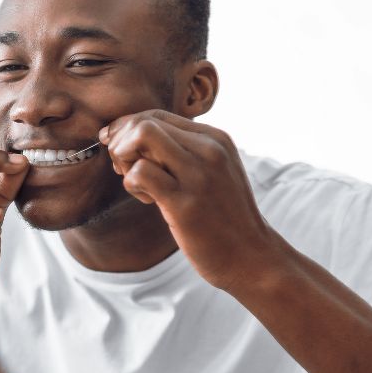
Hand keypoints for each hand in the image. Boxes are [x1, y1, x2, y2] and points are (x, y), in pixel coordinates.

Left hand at [100, 110, 281, 292]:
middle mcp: (209, 149)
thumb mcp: (210, 172)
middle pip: (144, 122)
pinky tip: (146, 199)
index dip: (127, 129)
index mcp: (215, 138)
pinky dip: (131, 183)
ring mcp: (198, 175)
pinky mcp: (185, 202)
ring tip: (138, 184)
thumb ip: (179, 151)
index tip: (120, 150)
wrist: (251, 257)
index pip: (155, 115)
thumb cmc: (221, 216)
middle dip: (121, 143)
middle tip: (124, 169)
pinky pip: (140, 172)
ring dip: (124, 160)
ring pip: (140, 137)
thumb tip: (127, 135)